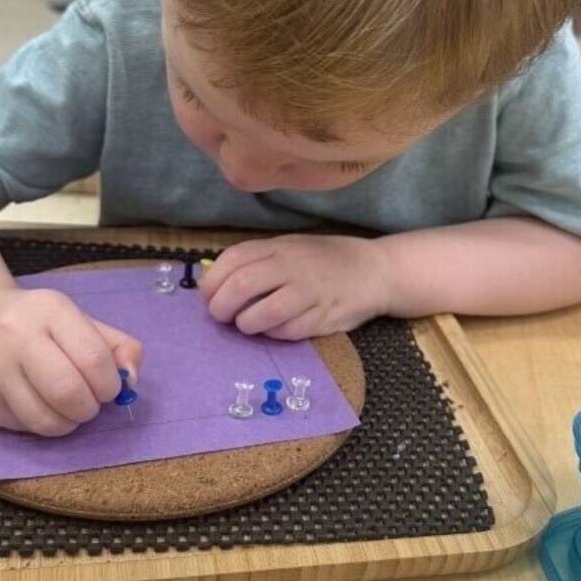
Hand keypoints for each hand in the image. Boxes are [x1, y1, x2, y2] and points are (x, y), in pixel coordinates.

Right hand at [0, 287, 142, 435]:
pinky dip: (43, 425)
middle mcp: (16, 336)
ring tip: (68, 409)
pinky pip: (23, 428)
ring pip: (44, 419)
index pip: (93, 358)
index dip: (110, 383)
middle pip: (67, 392)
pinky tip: (42, 406)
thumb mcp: (80, 321)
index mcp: (50, 310)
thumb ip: (118, 347)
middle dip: (90, 407)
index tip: (109, 386)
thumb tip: (131, 380)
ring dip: (68, 423)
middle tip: (90, 403)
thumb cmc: (37, 324)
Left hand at [199, 235, 390, 339]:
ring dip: (246, 323)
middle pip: (242, 285)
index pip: (232, 260)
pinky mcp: (324, 316)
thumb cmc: (323, 261)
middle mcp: (292, 265)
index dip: (211, 282)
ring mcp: (309, 291)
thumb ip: (257, 262)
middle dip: (221, 307)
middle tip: (221, 316)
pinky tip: (274, 329)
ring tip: (246, 325)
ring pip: (264, 312)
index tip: (207, 297)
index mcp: (278, 247)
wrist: (373, 270)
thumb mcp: (289, 249)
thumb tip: (214, 284)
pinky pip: (289, 331)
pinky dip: (274, 333)